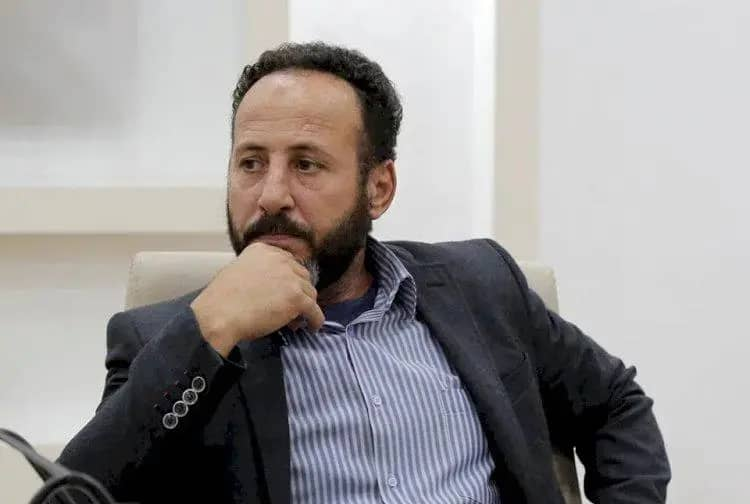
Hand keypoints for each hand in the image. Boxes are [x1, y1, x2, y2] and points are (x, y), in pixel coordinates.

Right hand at [190, 242, 323, 356]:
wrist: (219, 314)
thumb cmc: (222, 299)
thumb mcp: (238, 271)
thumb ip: (258, 271)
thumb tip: (272, 287)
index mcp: (264, 250)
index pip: (288, 263)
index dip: (289, 280)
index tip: (285, 293)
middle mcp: (280, 259)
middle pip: (302, 276)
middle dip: (298, 292)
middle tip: (290, 309)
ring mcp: (290, 278)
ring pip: (310, 293)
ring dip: (305, 307)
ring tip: (295, 321)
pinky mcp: (297, 297)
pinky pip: (315, 310)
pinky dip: (315, 320)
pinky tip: (312, 327)